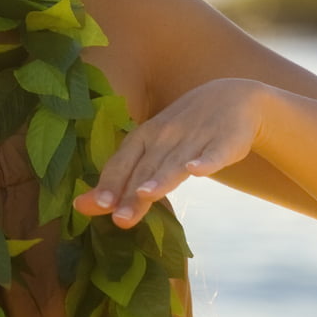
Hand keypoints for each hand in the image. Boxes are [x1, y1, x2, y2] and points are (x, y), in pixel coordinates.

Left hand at [72, 78, 268, 227]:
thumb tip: (82, 206)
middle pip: (147, 168)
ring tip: (145, 194)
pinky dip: (206, 162)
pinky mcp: (227, 140)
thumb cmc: (182, 131)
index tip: (96, 206)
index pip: (124, 162)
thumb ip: (122, 178)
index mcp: (145, 136)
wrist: (234, 97)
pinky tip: (197, 171)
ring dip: (161, 178)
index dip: (110, 183)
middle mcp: (167, 135)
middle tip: (120, 219)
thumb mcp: (151, 148)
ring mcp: (197, 136)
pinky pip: (215, 153)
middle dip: (132, 193)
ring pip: (176, 161)